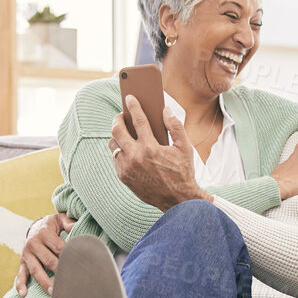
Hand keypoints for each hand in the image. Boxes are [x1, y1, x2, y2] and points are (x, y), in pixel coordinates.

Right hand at [14, 212, 78, 295]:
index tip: (78, 266)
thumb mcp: (60, 219)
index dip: (69, 257)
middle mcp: (34, 243)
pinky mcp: (22, 262)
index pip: (59, 248)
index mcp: (44, 233)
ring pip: (36, 270)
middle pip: (48, 261)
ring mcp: (27, 254)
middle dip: (58, 272)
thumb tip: (77, 226)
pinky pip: (20, 273)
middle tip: (69, 283)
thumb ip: (69, 222)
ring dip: (44, 282)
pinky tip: (23, 294)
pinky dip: (20, 284)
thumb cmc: (52, 225)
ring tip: (53, 293)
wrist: (35, 227)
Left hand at [109, 95, 207, 210]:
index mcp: (150, 148)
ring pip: (112, 145)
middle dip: (117, 119)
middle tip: (121, 115)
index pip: (138, 120)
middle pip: (116, 130)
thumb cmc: (183, 172)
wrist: (177, 200)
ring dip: (116, 136)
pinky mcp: (124, 177)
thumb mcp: (185, 147)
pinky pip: (115, 159)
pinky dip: (119, 150)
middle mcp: (135, 157)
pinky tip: (126, 147)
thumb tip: (165, 110)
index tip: (130, 97)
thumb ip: (175, 126)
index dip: (133, 106)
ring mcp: (127, 168)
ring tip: (123, 131)